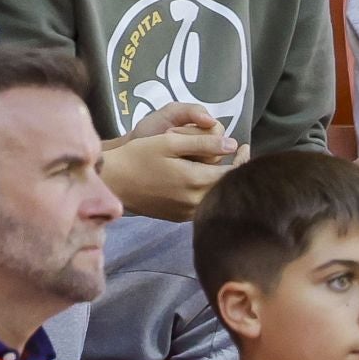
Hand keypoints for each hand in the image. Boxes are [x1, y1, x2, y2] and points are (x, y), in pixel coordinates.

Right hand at [103, 121, 245, 221]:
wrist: (113, 182)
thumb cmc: (139, 156)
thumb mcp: (170, 142)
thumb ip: (203, 144)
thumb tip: (232, 145)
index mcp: (196, 180)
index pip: (232, 174)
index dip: (243, 160)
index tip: (245, 146)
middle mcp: (195, 201)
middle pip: (225, 187)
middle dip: (235, 170)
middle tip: (240, 154)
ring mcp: (185, 212)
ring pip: (214, 197)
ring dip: (221, 182)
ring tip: (225, 165)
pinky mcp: (177, 217)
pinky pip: (201, 205)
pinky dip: (208, 192)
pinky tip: (205, 180)